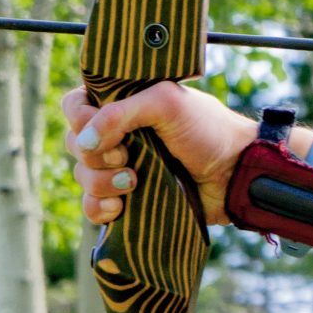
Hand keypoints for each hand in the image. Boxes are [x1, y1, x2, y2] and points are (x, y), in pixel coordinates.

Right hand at [62, 82, 258, 229]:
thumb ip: (121, 113)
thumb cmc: (209, 131)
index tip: (96, 125)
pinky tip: (121, 207)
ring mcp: (122, 168)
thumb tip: (84, 142)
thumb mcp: (168, 104)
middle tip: (128, 155)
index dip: (79, 117)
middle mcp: (118, 135)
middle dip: (96, 154)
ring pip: (83, 177)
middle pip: (76, 144)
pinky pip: (92, 207)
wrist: (236, 175)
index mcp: (124, 104)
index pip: (75, 105)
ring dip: (101, 181)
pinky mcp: (128, 199)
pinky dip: (100, 208)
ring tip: (134, 182)